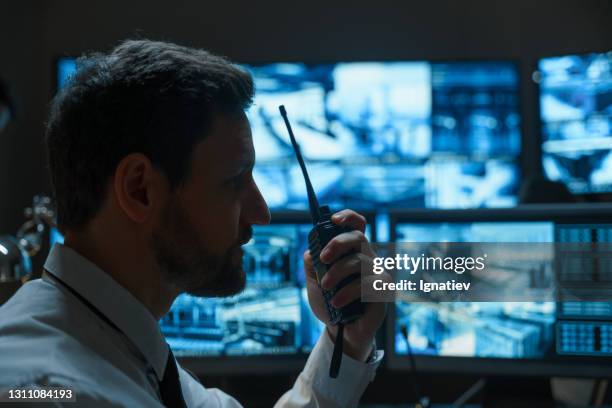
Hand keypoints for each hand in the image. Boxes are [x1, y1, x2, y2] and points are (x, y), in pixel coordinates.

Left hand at [303, 209, 386, 361]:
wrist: (340, 332)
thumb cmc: (330, 304)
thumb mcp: (314, 282)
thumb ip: (312, 264)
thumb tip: (311, 250)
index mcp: (352, 252)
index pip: (357, 226)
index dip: (348, 217)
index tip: (332, 219)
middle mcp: (368, 259)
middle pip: (358, 237)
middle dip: (337, 243)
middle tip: (323, 258)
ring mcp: (377, 274)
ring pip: (359, 261)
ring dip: (337, 273)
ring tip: (326, 287)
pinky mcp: (383, 291)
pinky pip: (366, 283)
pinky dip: (347, 292)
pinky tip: (337, 302)